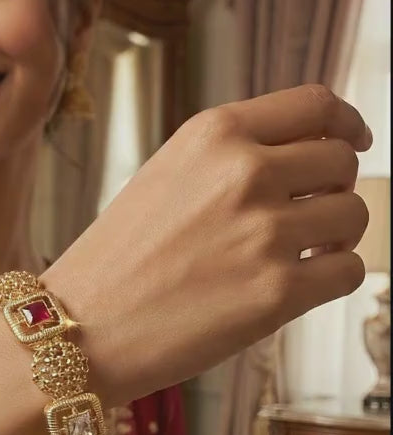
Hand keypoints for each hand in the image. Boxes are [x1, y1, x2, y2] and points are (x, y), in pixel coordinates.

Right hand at [44, 84, 370, 406]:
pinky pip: (350, 271)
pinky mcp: (277, 293)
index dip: (345, 123)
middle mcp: (245, 173)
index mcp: (215, 134)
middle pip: (341, 161)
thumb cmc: (118, 260)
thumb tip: (309, 152)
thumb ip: (232, 155)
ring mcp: (265, 233)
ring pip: (354, 215)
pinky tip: (300, 284)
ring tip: (301, 254)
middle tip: (309, 215)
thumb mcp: (167, 174)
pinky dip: (334, 277)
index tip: (353, 139)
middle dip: (335, 188)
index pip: (315, 105)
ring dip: (338, 236)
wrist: (80, 329)